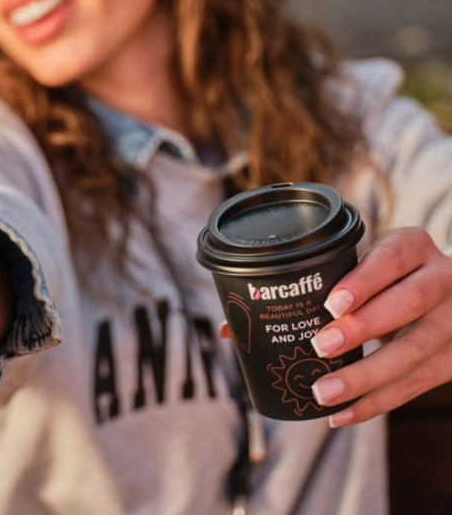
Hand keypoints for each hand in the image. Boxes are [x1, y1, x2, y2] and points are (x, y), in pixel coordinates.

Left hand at [306, 227, 451, 425]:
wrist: (448, 292)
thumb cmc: (382, 276)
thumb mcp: (362, 263)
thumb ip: (309, 285)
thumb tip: (231, 327)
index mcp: (412, 247)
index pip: (391, 259)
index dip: (363, 281)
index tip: (331, 303)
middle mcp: (441, 280)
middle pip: (407, 304)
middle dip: (363, 328)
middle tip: (320, 345)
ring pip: (414, 352)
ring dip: (365, 376)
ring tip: (322, 391)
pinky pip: (416, 385)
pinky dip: (375, 403)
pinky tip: (340, 414)